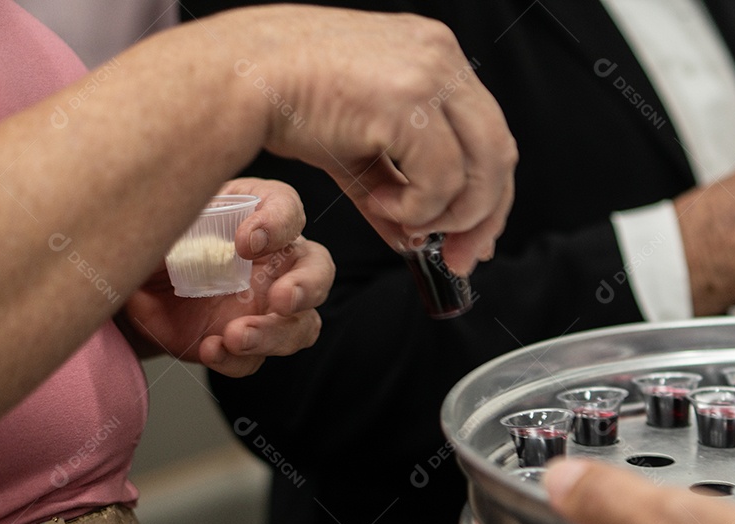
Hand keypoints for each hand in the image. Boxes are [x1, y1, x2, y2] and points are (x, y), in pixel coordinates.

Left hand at [119, 179, 334, 376]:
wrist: (134, 287)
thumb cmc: (158, 239)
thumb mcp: (161, 219)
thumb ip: (173, 215)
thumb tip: (164, 218)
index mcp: (258, 214)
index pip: (287, 209)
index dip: (278, 224)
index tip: (246, 241)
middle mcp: (277, 260)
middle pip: (317, 269)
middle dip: (307, 286)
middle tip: (281, 299)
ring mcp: (269, 307)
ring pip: (302, 324)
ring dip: (275, 334)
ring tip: (236, 336)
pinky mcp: (250, 343)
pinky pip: (256, 358)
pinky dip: (237, 359)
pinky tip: (212, 350)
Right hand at [214, 7, 517, 275]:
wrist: (236, 78)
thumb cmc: (284, 99)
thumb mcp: (356, 147)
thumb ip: (395, 188)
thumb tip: (415, 238)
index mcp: (435, 54)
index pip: (489, 135)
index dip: (488, 195)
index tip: (475, 237)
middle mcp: (440, 56)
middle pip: (499, 155)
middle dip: (482, 219)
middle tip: (459, 257)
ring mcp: (428, 76)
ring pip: (480, 171)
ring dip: (446, 216)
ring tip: (401, 220)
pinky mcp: (408, 103)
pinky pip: (442, 180)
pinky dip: (418, 208)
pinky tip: (380, 202)